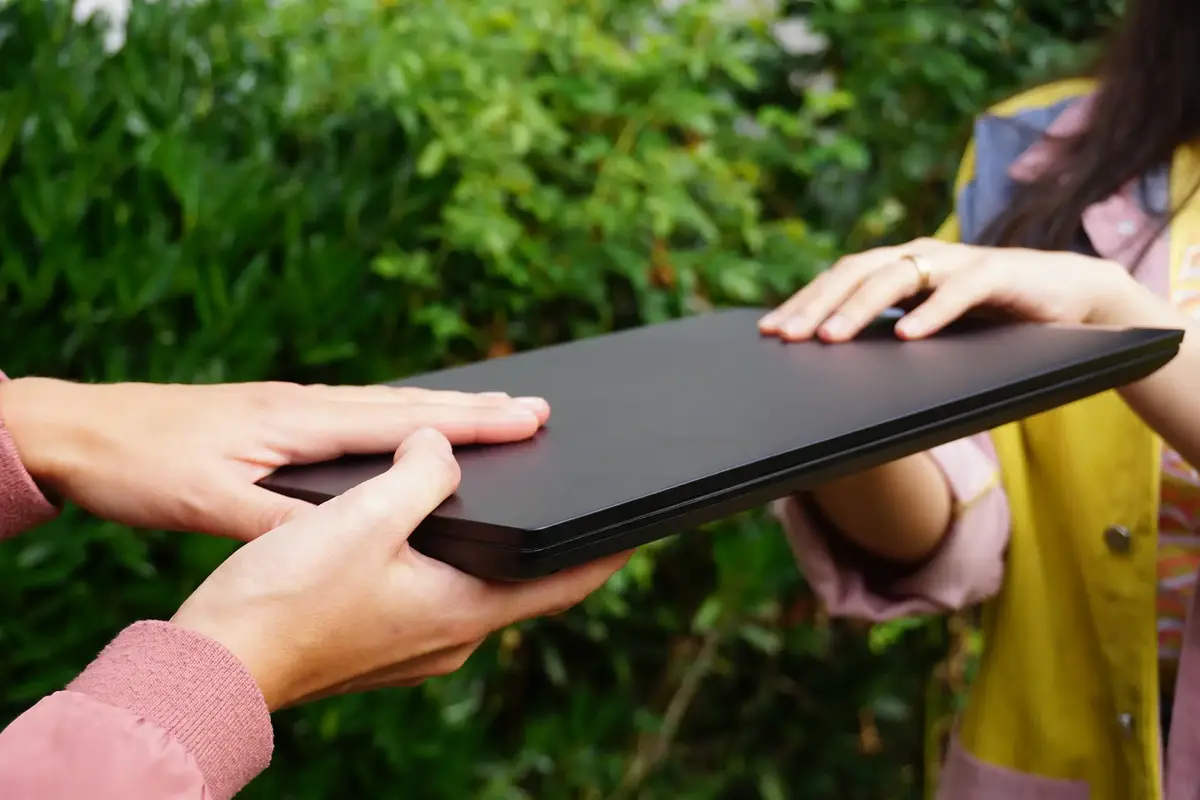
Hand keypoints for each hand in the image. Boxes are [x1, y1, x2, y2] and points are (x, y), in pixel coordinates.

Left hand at [0, 378, 549, 539]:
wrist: (80, 428)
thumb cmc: (141, 463)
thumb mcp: (210, 504)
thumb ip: (281, 520)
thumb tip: (354, 535)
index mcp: (299, 419)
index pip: (402, 420)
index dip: (470, 423)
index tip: (530, 420)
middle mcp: (305, 401)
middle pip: (408, 401)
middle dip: (477, 408)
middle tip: (539, 408)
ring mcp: (293, 404)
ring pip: (387, 403)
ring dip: (446, 408)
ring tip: (496, 414)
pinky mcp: (280, 414)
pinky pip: (361, 411)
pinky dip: (405, 416)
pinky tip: (411, 429)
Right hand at [172, 428, 629, 708]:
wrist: (214, 665)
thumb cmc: (285, 599)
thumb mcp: (363, 517)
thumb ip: (420, 474)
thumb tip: (444, 446)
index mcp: (464, 610)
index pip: (564, 581)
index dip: (608, 548)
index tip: (642, 521)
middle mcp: (450, 637)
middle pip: (526, 584)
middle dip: (551, 541)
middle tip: (571, 494)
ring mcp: (416, 645)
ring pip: (479, 587)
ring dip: (499, 548)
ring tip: (507, 501)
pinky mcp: (382, 641)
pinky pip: (438, 592)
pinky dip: (454, 559)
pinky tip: (433, 530)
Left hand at [757, 238, 1149, 341]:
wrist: (1069, 297)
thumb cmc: (990, 316)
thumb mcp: (929, 324)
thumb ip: (889, 331)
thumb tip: (833, 357)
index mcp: (898, 267)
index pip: (838, 280)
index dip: (802, 302)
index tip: (768, 332)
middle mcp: (920, 256)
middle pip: (855, 273)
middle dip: (816, 305)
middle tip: (786, 336)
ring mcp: (956, 261)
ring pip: (897, 276)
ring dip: (859, 308)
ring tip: (831, 339)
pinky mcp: (997, 274)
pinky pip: (959, 291)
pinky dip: (932, 313)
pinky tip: (907, 336)